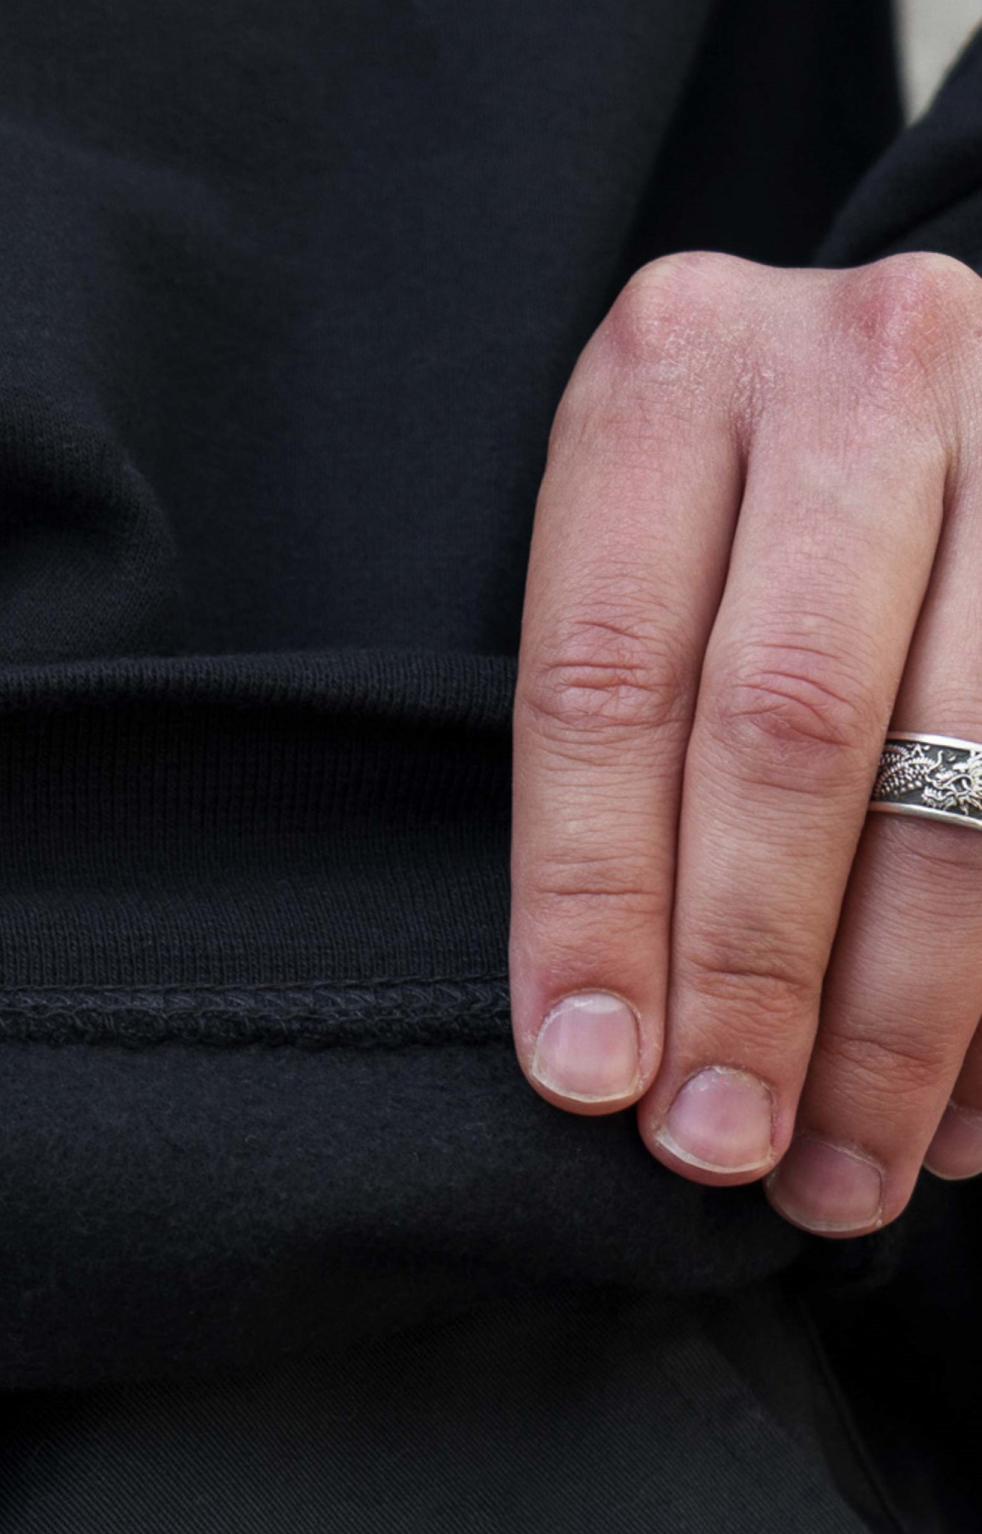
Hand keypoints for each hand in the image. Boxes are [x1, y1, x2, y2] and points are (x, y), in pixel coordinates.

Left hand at [513, 248, 981, 1235]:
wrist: (909, 380)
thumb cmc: (738, 497)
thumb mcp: (643, 546)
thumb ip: (624, 738)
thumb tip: (614, 1048)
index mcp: (672, 366)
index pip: (605, 673)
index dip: (593, 894)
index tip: (589, 1073)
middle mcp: (860, 369)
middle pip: (789, 727)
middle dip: (754, 972)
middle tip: (722, 1145)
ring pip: (967, 777)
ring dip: (903, 1011)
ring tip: (843, 1167)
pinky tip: (966, 1107)